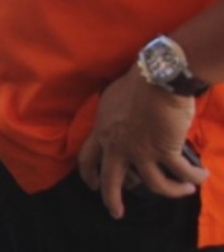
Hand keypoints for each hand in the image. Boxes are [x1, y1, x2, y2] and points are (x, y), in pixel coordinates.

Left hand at [77, 67, 206, 218]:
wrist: (156, 77)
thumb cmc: (137, 83)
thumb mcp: (114, 100)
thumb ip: (115, 117)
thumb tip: (123, 124)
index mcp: (103, 131)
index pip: (87, 157)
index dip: (88, 173)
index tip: (91, 185)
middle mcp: (118, 145)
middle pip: (111, 180)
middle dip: (112, 200)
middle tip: (116, 212)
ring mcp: (141, 150)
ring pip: (154, 184)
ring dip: (172, 191)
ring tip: (185, 190)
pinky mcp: (165, 151)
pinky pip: (181, 173)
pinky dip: (193, 177)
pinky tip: (201, 176)